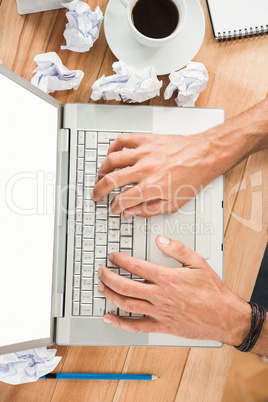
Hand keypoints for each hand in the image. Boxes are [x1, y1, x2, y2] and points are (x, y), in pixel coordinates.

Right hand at [91, 132, 218, 216]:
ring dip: (101, 171)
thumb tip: (130, 213)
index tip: (114, 208)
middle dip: (99, 191)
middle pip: (111, 180)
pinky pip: (122, 140)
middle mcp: (146, 169)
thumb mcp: (174, 204)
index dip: (114, 207)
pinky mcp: (147, 140)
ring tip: (100, 177)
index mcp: (153, 186)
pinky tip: (112, 155)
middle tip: (96, 195)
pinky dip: (112, 148)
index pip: (122, 200)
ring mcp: (145, 152)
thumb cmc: (193, 178)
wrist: (205, 155)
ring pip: (111, 160)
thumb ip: (149, 210)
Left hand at [97, 236, 250, 344]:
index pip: (135, 266)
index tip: (113, 256)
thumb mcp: (198, 262)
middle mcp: (159, 296)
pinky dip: (119, 323)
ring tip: (101, 287)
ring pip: (126, 304)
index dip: (120, 260)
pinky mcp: (161, 326)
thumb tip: (160, 240)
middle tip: (101, 271)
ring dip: (110, 295)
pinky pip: (135, 326)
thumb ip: (178, 249)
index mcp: (167, 278)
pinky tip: (109, 318)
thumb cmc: (212, 291)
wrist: (224, 317)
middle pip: (125, 286)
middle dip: (108, 277)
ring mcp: (158, 312)